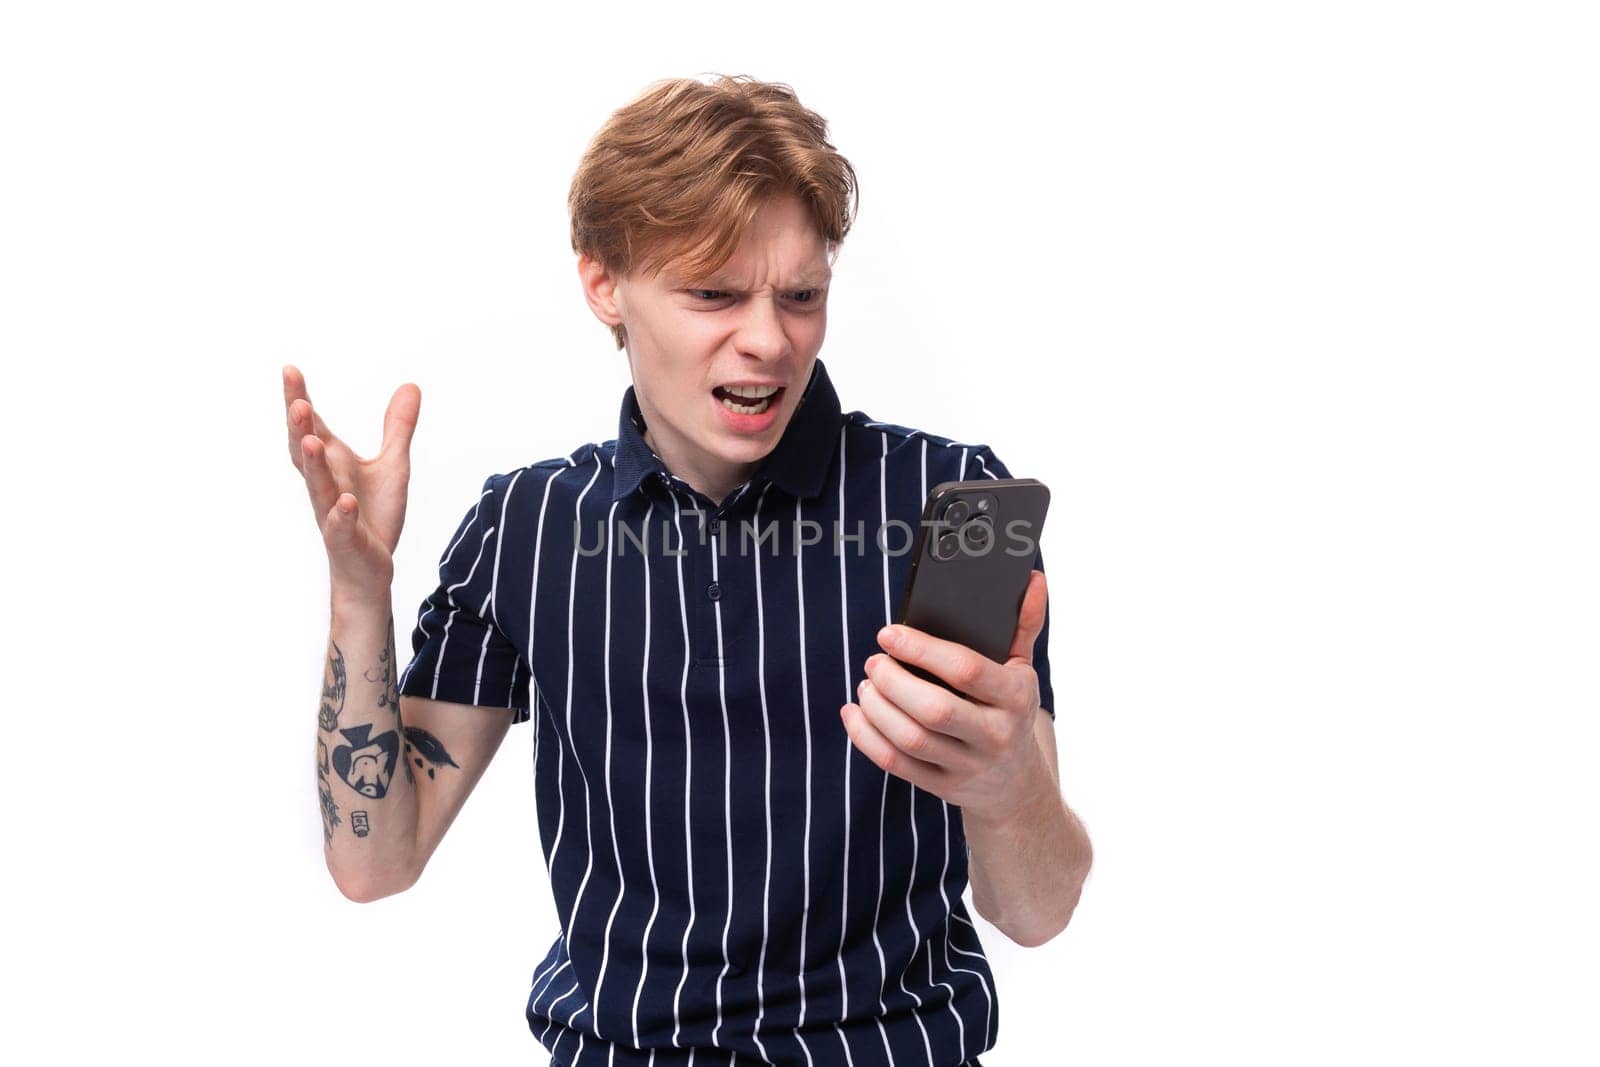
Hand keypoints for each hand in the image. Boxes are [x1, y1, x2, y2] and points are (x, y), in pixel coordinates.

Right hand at [282, 364, 419, 601]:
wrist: (369, 568)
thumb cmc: (373, 514)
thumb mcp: (393, 465)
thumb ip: (397, 428)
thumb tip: (411, 385)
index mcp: (332, 463)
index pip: (312, 427)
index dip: (299, 399)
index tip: (289, 369)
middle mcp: (325, 484)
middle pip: (305, 452)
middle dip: (298, 427)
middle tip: (296, 401)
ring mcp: (331, 513)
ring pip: (318, 487)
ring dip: (313, 464)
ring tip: (310, 440)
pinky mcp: (347, 540)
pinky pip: (341, 527)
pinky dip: (341, 514)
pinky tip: (345, 501)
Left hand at [840, 569, 1050, 817]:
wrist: (1017, 786)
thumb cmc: (1011, 712)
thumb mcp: (1022, 670)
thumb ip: (1024, 624)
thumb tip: (1031, 579)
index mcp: (1016, 697)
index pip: (966, 669)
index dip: (921, 649)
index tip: (889, 633)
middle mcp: (995, 735)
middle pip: (934, 709)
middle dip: (893, 681)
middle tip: (873, 661)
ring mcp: (968, 766)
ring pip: (911, 739)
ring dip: (877, 707)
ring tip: (866, 684)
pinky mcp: (942, 786)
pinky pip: (895, 764)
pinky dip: (865, 737)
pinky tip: (854, 713)